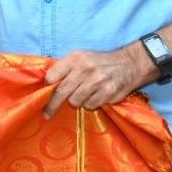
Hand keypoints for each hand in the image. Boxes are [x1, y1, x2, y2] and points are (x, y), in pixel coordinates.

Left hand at [42, 43, 156, 118]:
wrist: (128, 64)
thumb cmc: (98, 62)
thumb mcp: (80, 57)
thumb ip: (64, 68)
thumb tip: (46, 83)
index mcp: (75, 59)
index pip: (53, 76)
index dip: (47, 86)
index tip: (43, 93)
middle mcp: (85, 69)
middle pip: (61, 92)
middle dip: (52, 105)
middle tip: (46, 114)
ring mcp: (97, 82)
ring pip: (75, 101)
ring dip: (76, 101)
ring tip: (83, 94)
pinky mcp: (108, 93)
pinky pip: (90, 106)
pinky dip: (90, 104)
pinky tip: (95, 96)